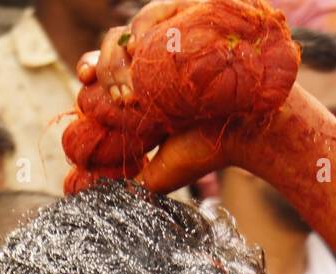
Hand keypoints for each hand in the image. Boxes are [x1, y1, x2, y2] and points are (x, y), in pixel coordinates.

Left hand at [74, 0, 299, 191]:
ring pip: (133, 26)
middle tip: (122, 97)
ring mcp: (178, 35)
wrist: (251, 131)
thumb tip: (88, 193)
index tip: (84, 79)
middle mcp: (158, 56)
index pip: (106, 66)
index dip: (91, 67)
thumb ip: (129, 180)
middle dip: (106, 67)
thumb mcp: (161, 171)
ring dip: (125, 52)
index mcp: (144, 84)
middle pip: (113, 44)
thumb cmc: (211, 150)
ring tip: (136, 79)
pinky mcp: (199, 18)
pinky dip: (151, 23)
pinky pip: (164, 9)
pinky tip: (149, 44)